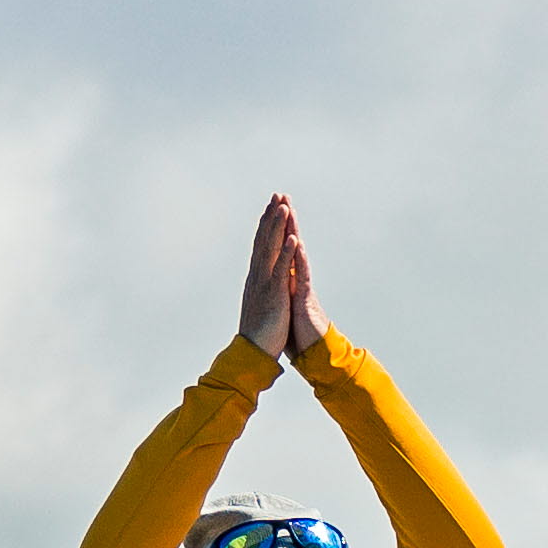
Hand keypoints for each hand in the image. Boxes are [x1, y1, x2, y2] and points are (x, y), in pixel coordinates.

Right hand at [232, 197, 315, 362]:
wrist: (252, 352)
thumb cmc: (260, 331)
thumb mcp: (262, 303)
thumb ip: (264, 288)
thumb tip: (265, 279)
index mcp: (257, 277)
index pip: (262, 244)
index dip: (267, 224)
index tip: (272, 205)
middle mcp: (258, 276)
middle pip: (265, 240)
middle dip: (272, 217)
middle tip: (278, 194)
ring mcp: (264, 284)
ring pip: (271, 250)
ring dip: (278, 227)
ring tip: (284, 206)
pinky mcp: (274, 295)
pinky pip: (281, 270)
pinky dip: (288, 253)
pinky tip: (294, 238)